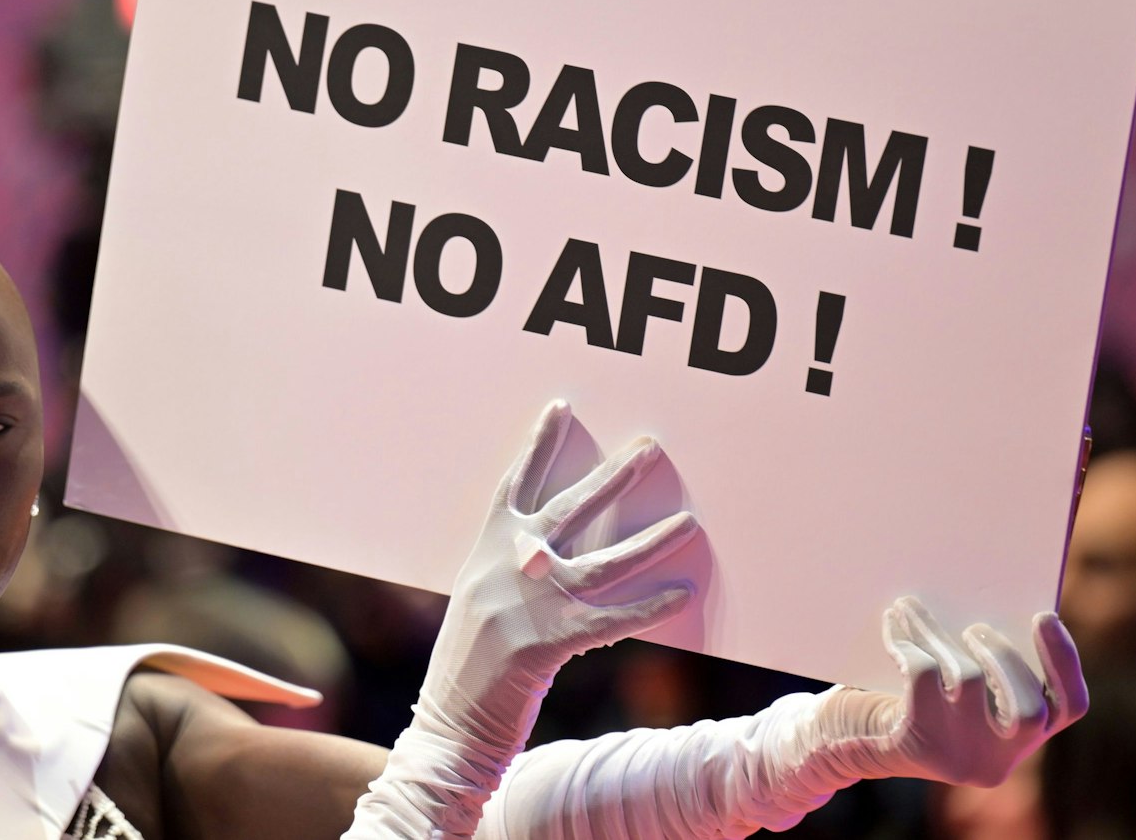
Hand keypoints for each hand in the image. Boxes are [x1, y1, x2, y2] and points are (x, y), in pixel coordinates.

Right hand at [429, 398, 701, 754]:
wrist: (448, 726)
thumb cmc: (466, 670)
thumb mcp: (477, 605)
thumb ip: (507, 572)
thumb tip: (544, 551)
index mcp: (484, 553)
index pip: (514, 487)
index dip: (537, 446)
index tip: (561, 408)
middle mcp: (506, 568)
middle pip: (568, 509)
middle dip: (612, 477)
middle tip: (649, 448)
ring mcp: (527, 603)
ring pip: (602, 564)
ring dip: (649, 542)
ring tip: (687, 523)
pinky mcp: (547, 642)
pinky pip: (611, 620)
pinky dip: (648, 609)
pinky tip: (680, 595)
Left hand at [809, 596, 1089, 786]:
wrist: (842, 740)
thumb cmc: (907, 702)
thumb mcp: (956, 689)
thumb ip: (984, 662)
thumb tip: (988, 601)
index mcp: (1021, 741)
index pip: (1069, 707)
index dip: (1064, 660)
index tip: (1044, 614)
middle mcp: (999, 758)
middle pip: (1028, 709)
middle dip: (1004, 657)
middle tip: (975, 628)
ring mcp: (960, 756)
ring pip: (968, 682)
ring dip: (938, 634)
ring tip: (913, 608)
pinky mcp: (919, 743)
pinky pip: (922, 676)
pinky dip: (906, 642)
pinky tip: (892, 625)